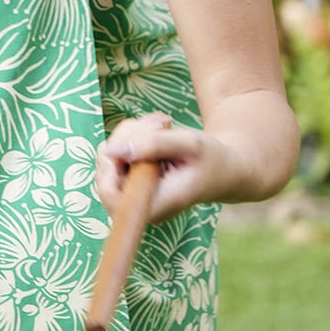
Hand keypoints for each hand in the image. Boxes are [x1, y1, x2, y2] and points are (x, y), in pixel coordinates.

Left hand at [94, 113, 245, 223]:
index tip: (129, 144)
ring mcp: (136, 196)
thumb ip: (153, 145)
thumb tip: (113, 150)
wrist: (224, 170)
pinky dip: (130, 138)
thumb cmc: (212, 158)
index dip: (109, 170)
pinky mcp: (132, 183)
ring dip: (128, 135)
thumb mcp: (190, 144)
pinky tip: (154, 131)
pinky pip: (115, 156)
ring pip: (109, 161)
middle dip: (123, 141)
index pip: (113, 199)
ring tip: (162, 125)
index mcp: (159, 204)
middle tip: (157, 124)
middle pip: (105, 176)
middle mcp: (143, 206)